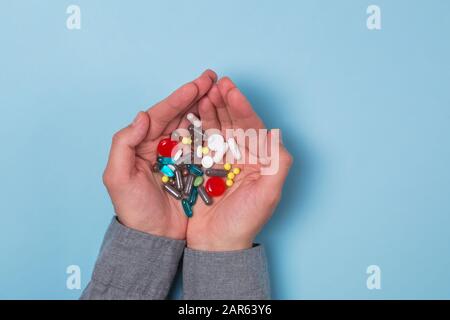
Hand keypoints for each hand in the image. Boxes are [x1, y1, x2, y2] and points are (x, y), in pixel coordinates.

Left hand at [103, 70, 216, 238]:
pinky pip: (203, 145)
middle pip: (179, 115)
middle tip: (213, 79)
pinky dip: (213, 131)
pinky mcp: (193, 168)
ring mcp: (178, 156)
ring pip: (193, 126)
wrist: (153, 237)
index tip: (196, 85)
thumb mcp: (117, 177)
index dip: (179, 98)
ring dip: (206, 108)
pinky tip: (224, 119)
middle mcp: (160, 145)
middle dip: (196, 96)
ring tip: (221, 92)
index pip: (161, 114)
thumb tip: (142, 116)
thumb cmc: (134, 209)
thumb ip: (123, 144)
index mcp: (141, 143)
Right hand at [186, 77, 292, 250]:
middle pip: (234, 122)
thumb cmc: (245, 222)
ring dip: (210, 109)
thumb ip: (278, 164)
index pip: (253, 126)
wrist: (217, 244)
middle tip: (214, 83)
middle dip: (225, 102)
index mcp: (261, 160)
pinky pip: (201, 141)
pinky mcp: (205, 166)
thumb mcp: (267, 195)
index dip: (242, 106)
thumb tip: (277, 134)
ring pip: (217, 128)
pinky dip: (196, 126)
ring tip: (202, 92)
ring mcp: (223, 160)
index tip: (230, 89)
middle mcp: (243, 156)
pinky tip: (191, 113)